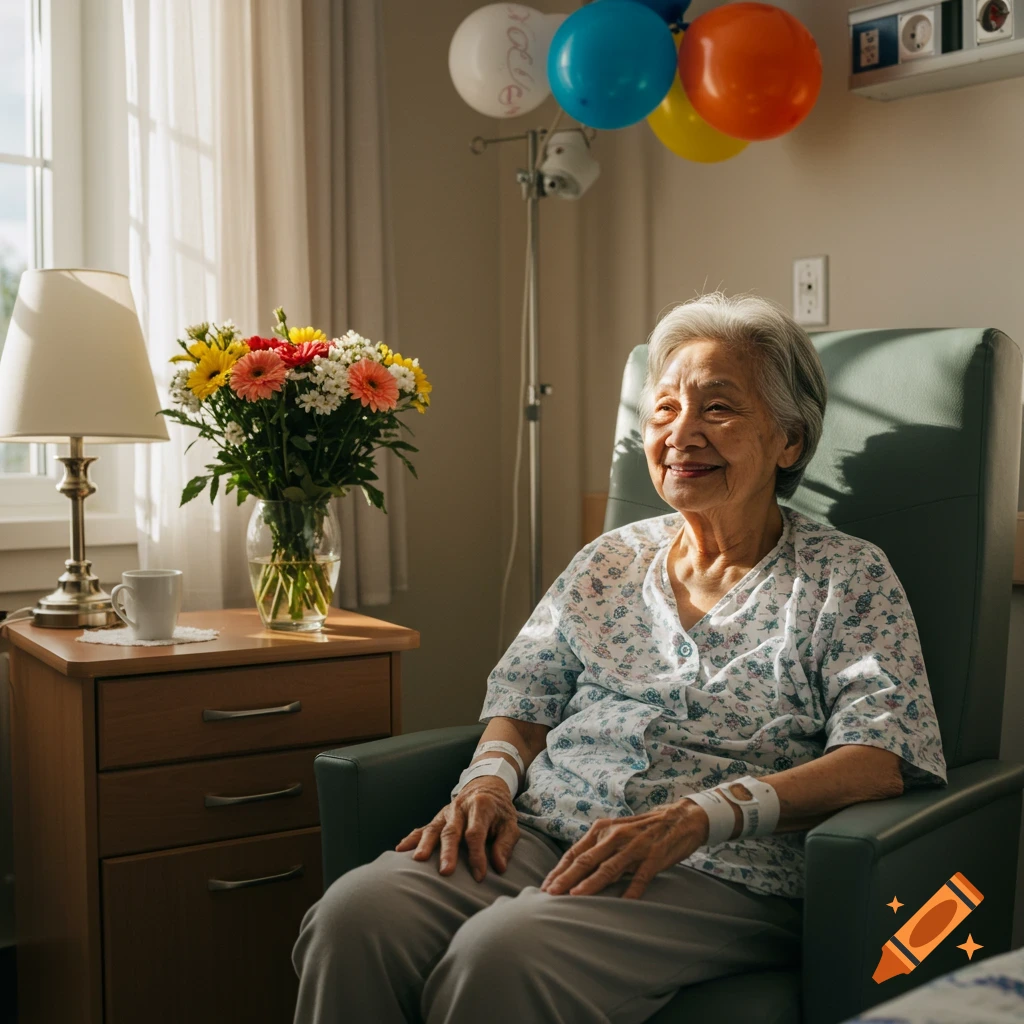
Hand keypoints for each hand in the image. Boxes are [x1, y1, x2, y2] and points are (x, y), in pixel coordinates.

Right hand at [395, 777, 519, 881]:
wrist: (486, 786)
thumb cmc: (499, 811)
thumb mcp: (510, 824)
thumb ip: (505, 844)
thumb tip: (499, 866)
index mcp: (481, 806)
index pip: (476, 833)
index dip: (477, 855)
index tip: (479, 876)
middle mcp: (460, 807)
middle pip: (452, 831)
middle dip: (448, 852)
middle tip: (445, 872)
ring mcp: (446, 812)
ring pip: (434, 828)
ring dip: (425, 844)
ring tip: (418, 860)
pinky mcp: (438, 818)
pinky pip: (423, 827)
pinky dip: (412, 838)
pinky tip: (401, 849)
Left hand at [541, 798, 717, 899]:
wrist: (680, 818)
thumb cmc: (644, 829)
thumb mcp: (618, 833)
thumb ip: (599, 848)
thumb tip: (576, 869)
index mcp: (604, 830)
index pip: (576, 852)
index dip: (560, 870)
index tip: (546, 886)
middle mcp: (616, 836)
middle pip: (586, 860)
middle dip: (566, 878)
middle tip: (550, 894)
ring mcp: (635, 847)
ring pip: (608, 868)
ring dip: (590, 883)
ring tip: (574, 896)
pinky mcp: (654, 857)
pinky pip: (640, 877)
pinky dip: (631, 890)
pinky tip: (623, 903)